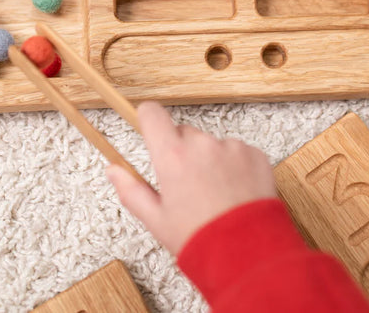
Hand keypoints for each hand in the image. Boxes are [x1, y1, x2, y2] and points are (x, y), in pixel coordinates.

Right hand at [106, 101, 277, 254]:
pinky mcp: (256, 155)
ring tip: (216, 196)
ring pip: (213, 144)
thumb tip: (113, 170)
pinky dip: (236, 167)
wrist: (246, 254)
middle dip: (182, 152)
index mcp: (172, 156)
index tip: (150, 128)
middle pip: (184, 133)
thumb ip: (131, 190)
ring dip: (211, 161)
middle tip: (187, 185)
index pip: (152, 114)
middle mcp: (202, 145)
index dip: (148, 119)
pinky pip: (239, 152)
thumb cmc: (200, 239)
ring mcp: (232, 148)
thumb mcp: (156, 220)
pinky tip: (235, 194)